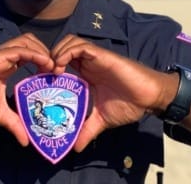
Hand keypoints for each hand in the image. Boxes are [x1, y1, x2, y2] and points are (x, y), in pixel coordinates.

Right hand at [0, 33, 53, 145]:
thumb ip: (14, 123)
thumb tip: (25, 141)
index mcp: (7, 66)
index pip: (30, 55)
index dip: (44, 61)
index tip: (55, 74)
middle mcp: (5, 57)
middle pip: (31, 43)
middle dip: (46, 52)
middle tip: (57, 69)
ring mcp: (0, 54)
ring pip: (27, 42)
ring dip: (43, 51)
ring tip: (53, 66)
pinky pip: (19, 49)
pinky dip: (34, 54)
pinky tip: (44, 64)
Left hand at [52, 34, 166, 151]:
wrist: (149, 97)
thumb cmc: (129, 104)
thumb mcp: (102, 119)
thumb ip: (88, 130)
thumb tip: (76, 148)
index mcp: (86, 74)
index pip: (62, 61)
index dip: (49, 68)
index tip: (41, 82)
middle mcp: (88, 63)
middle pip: (62, 47)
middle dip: (49, 57)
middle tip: (43, 74)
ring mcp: (95, 58)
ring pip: (69, 42)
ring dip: (56, 52)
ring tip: (53, 71)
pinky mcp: (102, 55)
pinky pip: (80, 46)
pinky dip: (67, 52)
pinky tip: (61, 66)